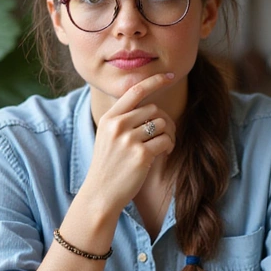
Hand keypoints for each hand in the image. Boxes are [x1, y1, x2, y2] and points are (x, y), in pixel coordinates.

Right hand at [83, 73, 176, 211]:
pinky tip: (164, 154)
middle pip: (154, 109)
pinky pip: (166, 140)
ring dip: (169, 134)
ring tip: (163, 146)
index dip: (154, 81)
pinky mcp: (141, 155)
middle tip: (166, 135)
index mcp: (109, 118)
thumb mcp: (108, 137)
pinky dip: (169, 146)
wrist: (101, 194)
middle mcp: (117, 125)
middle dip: (164, 121)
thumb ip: (124, 120)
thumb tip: (152, 109)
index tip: (169, 76)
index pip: (134, 91)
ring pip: (162, 124)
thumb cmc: (108, 166)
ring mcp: (128, 140)